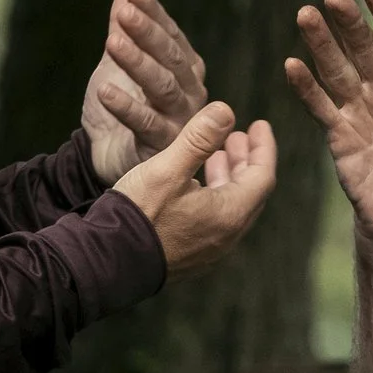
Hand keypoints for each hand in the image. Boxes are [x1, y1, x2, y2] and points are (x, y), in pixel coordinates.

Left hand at [83, 0, 208, 183]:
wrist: (105, 158)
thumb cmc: (118, 109)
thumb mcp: (116, 65)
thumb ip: (124, 30)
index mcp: (184, 69)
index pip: (171, 35)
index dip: (154, 12)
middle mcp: (190, 92)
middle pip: (171, 59)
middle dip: (147, 34)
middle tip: (124, 14)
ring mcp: (181, 121)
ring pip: (163, 87)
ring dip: (138, 63)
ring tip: (112, 42)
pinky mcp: (165, 148)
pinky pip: (147, 124)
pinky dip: (126, 107)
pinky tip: (104, 91)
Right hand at [109, 102, 277, 276]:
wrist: (109, 261)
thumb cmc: (139, 214)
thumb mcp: (168, 169)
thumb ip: (199, 139)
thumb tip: (225, 111)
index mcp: (229, 214)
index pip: (262, 176)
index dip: (263, 147)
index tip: (259, 125)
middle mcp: (227, 235)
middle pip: (250, 192)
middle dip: (246, 160)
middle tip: (237, 136)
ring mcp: (211, 249)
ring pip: (231, 206)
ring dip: (228, 177)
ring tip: (216, 154)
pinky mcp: (193, 255)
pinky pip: (215, 220)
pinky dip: (214, 195)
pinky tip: (194, 184)